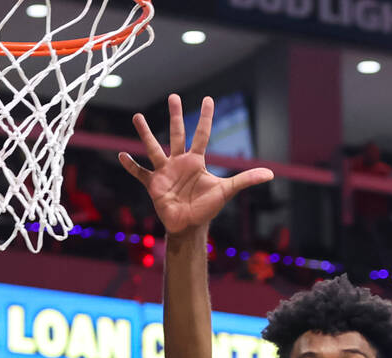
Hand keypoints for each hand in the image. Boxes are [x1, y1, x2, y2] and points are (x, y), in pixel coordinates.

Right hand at [119, 94, 272, 234]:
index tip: (209, 99)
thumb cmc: (206, 209)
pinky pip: (140, 173)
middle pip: (177, 133)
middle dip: (176, 115)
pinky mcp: (154, 185)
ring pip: (154, 148)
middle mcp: (179, 162)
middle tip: (174, 96)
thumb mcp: (227, 190)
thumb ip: (246, 179)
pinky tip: (121, 155)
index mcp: (196, 161)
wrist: (188, 227)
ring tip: (138, 117)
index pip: (202, 134)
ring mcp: (165, 172)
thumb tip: (270, 174)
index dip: (206, 117)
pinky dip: (131, 166)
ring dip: (146, 133)